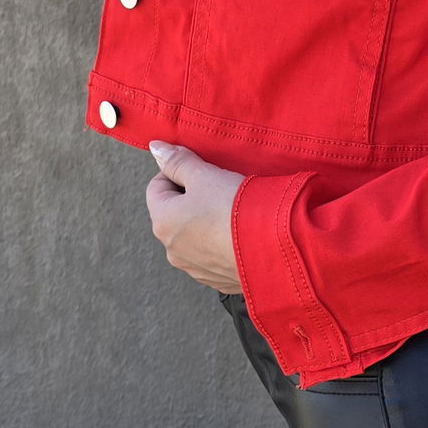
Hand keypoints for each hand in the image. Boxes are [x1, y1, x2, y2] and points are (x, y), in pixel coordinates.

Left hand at [145, 141, 245, 294]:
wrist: (272, 245)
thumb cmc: (234, 207)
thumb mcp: (204, 174)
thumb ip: (177, 161)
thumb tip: (156, 148)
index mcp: (163, 222)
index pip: (157, 186)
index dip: (179, 172)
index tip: (202, 171)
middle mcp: (171, 250)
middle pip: (174, 212)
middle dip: (192, 197)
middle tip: (218, 188)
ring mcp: (193, 267)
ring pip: (192, 234)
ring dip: (205, 221)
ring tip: (231, 211)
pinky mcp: (215, 279)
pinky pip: (210, 253)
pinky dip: (219, 241)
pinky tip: (237, 232)